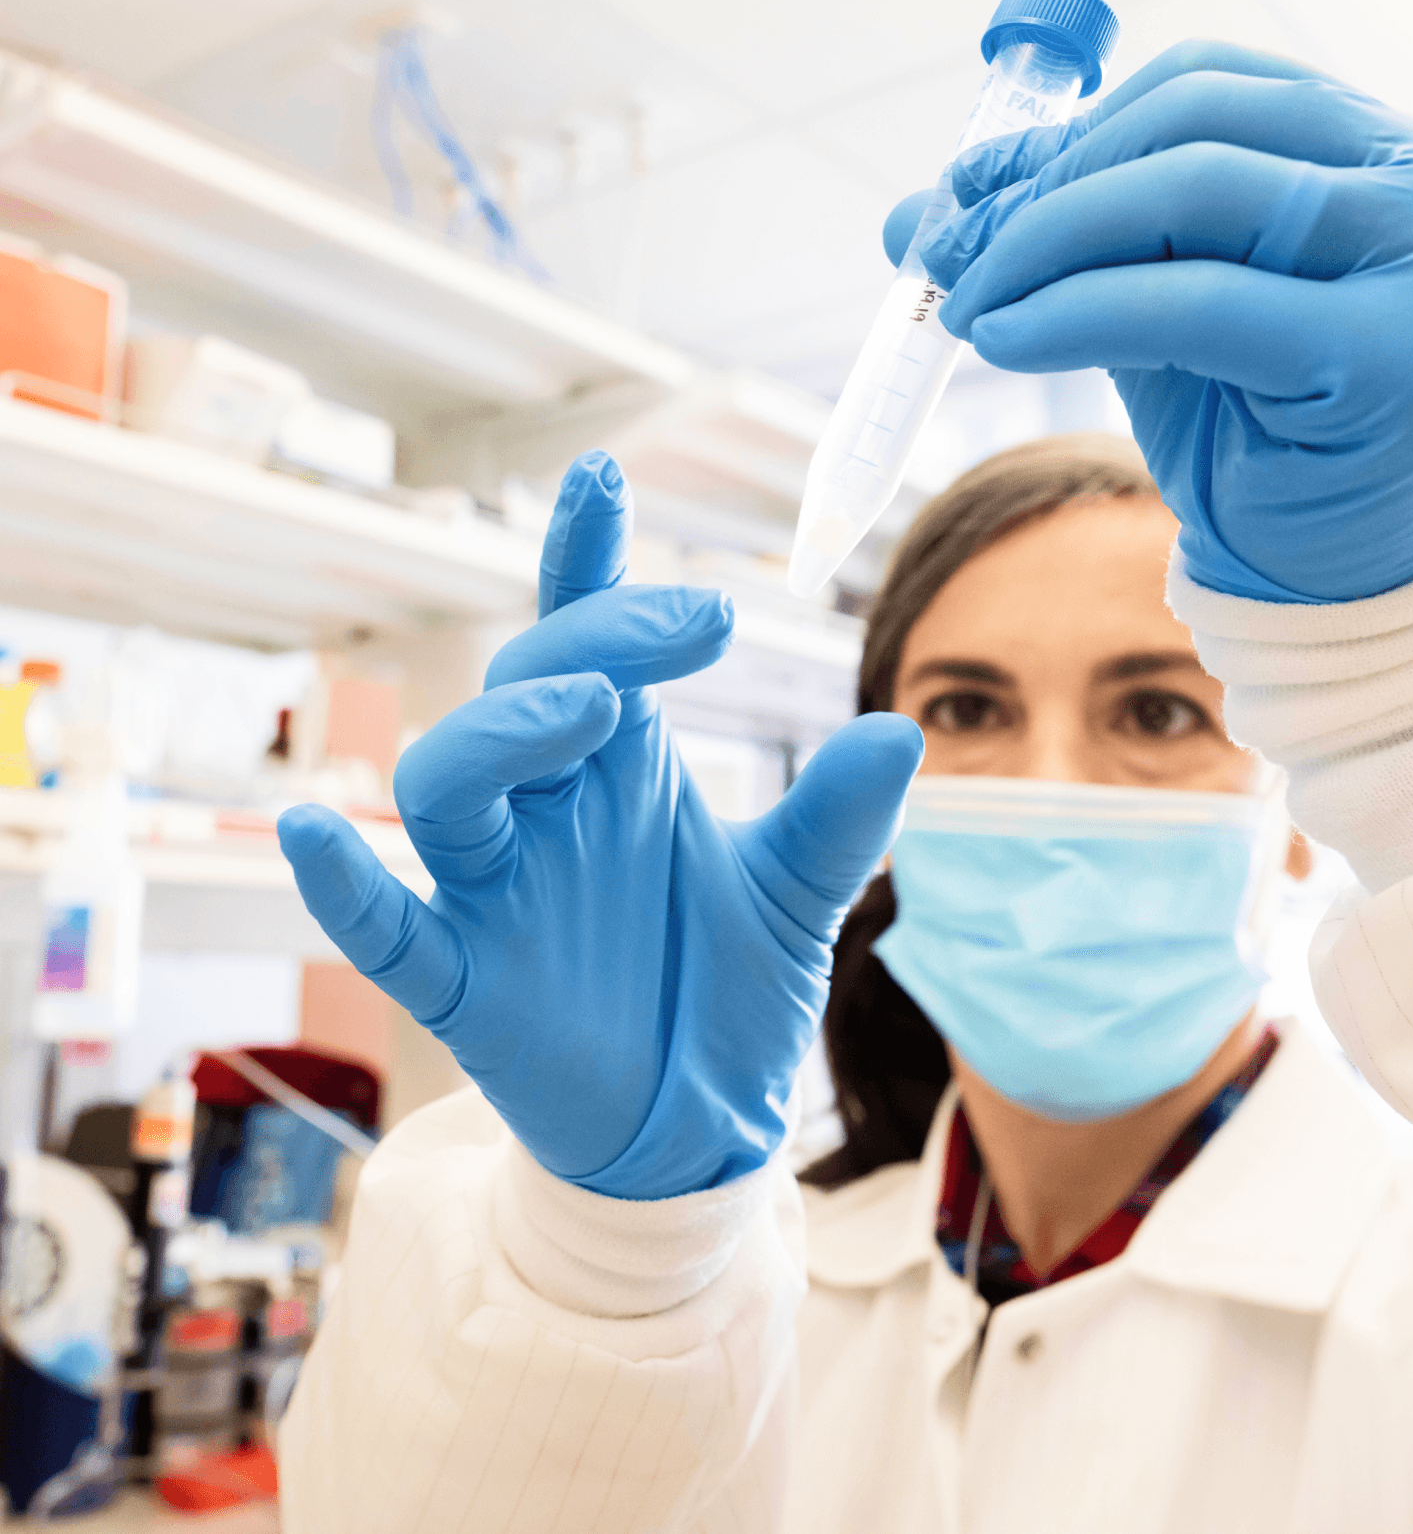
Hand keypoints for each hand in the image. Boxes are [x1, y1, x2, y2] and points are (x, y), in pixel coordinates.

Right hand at [279, 453, 921, 1198]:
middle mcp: (550, 811)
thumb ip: (835, 819)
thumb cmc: (726, 990)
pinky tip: (318, 833)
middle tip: (688, 630)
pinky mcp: (465, 981)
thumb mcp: (797, 898)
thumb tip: (904, 728)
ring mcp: (498, 890)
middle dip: (594, 641)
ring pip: (451, 784)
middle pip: (527, 689)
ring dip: (502, 733)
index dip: (588, 562)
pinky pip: (387, 929)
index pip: (588, 641)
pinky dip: (348, 885)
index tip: (605, 478)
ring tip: (588, 711)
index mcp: (620, 770)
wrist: (703, 1125)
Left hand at [888, 43, 1412, 602]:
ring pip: (1192, 192)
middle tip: (951, 254)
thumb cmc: (1268, 441)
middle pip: (1193, 126)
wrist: (1347, 577)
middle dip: (1046, 190)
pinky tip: (1006, 338)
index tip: (968, 189)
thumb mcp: (1159, 324)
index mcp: (1383, 150)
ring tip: (972, 304)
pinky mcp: (1402, 354)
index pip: (1204, 90)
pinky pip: (1196, 302)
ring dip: (1046, 243)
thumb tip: (918, 214)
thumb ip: (1068, 253)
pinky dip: (1078, 311)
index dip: (1069, 132)